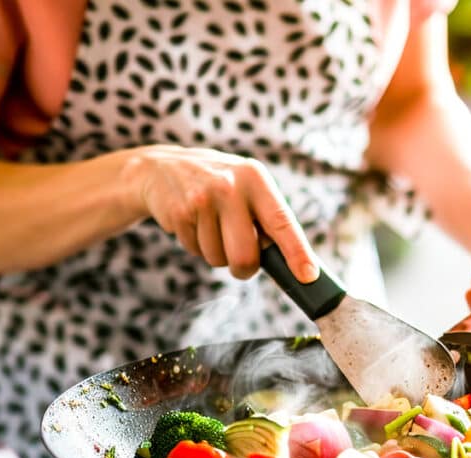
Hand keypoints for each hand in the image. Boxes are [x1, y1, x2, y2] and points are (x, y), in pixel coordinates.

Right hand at [132, 145, 318, 281]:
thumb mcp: (246, 187)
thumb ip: (268, 219)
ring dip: (216, 253)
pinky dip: (196, 246)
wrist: (162, 168)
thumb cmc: (218, 186)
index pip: (282, 222)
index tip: (308, 276)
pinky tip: (193, 223)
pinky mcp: (180, 213)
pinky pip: (196, 252)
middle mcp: (231, 185)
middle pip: (246, 255)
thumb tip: (296, 263)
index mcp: (255, 178)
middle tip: (240, 262)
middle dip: (244, 268)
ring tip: (209, 226)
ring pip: (218, 258)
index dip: (297, 252)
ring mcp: (203, 199)